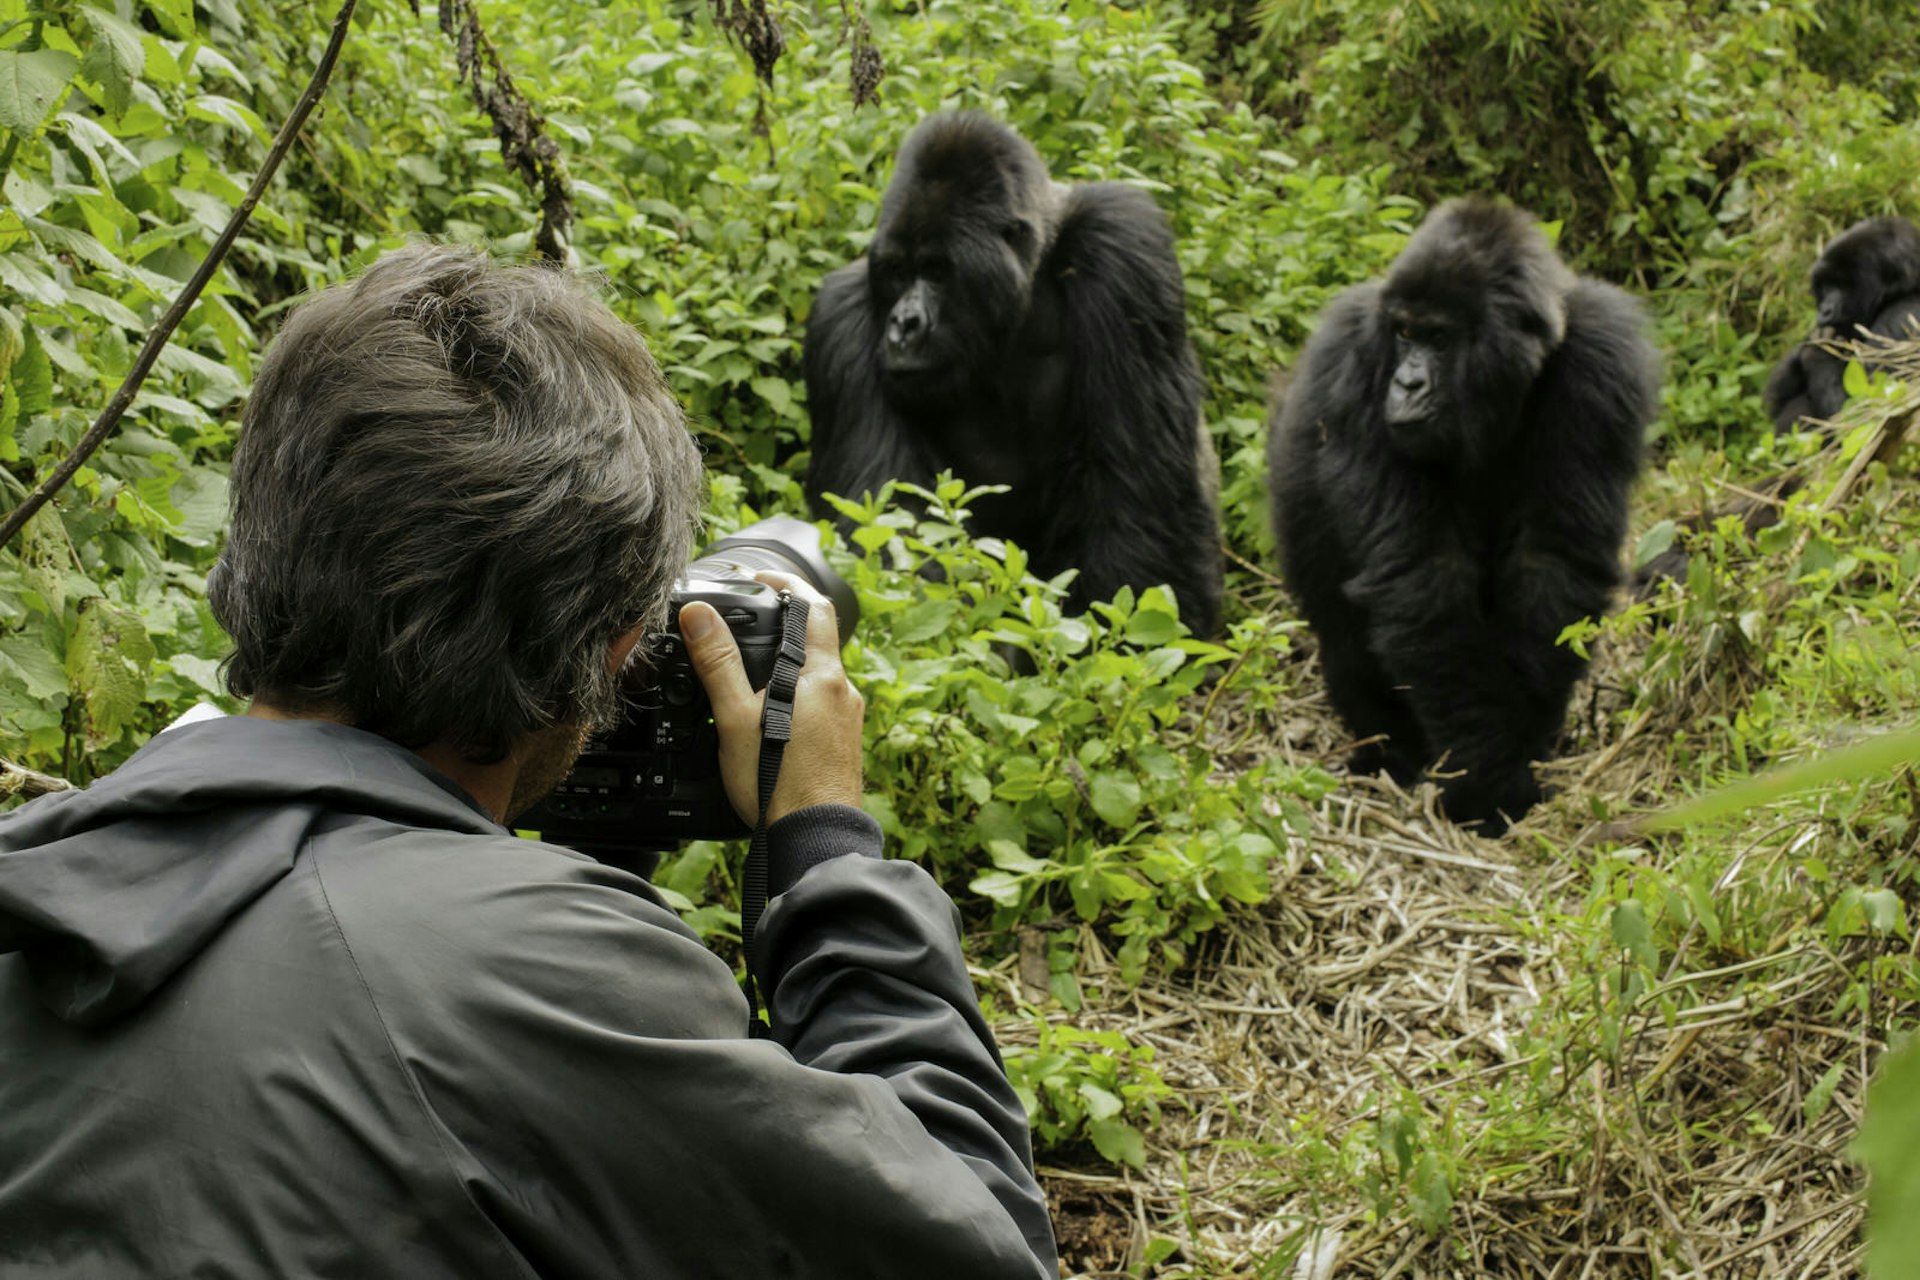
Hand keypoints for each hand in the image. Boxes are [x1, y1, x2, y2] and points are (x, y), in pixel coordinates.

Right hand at [679, 573, 864, 825]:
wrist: (815, 839)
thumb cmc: (779, 784)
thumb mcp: (736, 718)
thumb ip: (718, 663)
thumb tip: (699, 615)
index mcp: (823, 675)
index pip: (814, 606)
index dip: (788, 584)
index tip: (762, 579)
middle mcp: (844, 692)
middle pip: (816, 643)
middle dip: (782, 632)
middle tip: (747, 627)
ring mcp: (847, 721)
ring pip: (817, 679)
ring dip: (788, 670)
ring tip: (750, 677)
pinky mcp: (843, 745)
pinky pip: (820, 708)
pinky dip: (796, 701)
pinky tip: (772, 721)